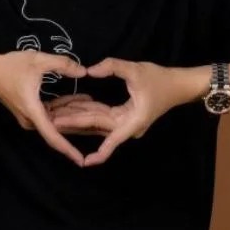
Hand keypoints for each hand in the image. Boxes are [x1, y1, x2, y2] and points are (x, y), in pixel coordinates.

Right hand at [0, 51, 87, 166]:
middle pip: (60, 129)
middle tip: (104, 123)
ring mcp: (31, 118)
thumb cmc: (9, 67)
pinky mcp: (31, 113)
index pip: (53, 136)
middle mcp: (32, 120)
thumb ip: (62, 65)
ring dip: (75, 114)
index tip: (82, 160)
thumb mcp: (38, 60)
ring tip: (97, 106)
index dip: (68, 149)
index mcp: (33, 112)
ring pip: (58, 121)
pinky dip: (66, 108)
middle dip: (82, 125)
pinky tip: (82, 99)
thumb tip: (84, 72)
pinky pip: (53, 114)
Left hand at [45, 58, 181, 166]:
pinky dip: (87, 112)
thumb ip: (112, 67)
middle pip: (96, 127)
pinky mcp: (123, 117)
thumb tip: (89, 71)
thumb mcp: (136, 70)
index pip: (112, 139)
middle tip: (51, 120)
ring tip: (54, 116)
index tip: (84, 162)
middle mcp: (128, 126)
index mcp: (133, 121)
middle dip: (74, 123)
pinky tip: (70, 108)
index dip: (99, 153)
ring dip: (77, 119)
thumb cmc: (160, 79)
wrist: (178, 86)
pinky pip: (101, 117)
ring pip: (96, 123)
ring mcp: (125, 123)